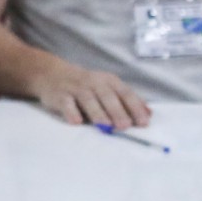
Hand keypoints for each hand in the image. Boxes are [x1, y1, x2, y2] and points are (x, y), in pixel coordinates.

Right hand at [28, 61, 150, 128]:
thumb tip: (149, 114)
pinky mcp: (59, 95)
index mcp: (108, 81)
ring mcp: (75, 88)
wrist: (52, 74)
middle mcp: (93, 82)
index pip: (124, 93)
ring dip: (97, 113)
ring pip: (88, 99)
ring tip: (105, 126)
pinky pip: (66, 103)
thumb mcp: (108, 88)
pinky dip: (71, 112)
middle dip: (117, 111)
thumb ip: (127, 101)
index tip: (143, 122)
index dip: (134, 107)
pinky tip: (76, 121)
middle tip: (124, 126)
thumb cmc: (86, 86)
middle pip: (107, 96)